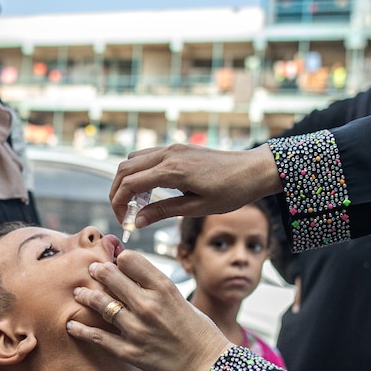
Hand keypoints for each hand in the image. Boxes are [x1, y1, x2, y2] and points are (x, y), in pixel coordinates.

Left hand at [66, 249, 231, 370]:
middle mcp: (148, 305)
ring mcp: (137, 329)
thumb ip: (153, 284)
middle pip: (110, 276)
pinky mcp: (129, 352)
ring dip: (85, 295)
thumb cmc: (197, 329)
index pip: (129, 259)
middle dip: (98, 271)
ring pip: (100, 304)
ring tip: (79, 293)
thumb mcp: (178, 298)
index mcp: (164, 288)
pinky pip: (97, 336)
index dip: (119, 257)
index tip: (115, 260)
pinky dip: (81, 329)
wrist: (208, 364)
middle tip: (92, 271)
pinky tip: (71, 325)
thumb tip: (127, 264)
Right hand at [110, 143, 281, 228]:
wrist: (254, 170)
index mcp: (172, 170)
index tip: (124, 221)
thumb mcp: (197, 208)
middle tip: (124, 214)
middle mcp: (168, 154)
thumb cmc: (231, 191)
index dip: (119, 204)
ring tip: (137, 204)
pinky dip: (139, 172)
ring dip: (127, 180)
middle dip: (117, 192)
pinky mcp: (178, 149)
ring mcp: (172, 148)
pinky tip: (150, 190)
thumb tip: (138, 221)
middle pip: (124, 169)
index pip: (129, 183)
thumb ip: (164, 211)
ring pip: (133, 160)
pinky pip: (147, 156)